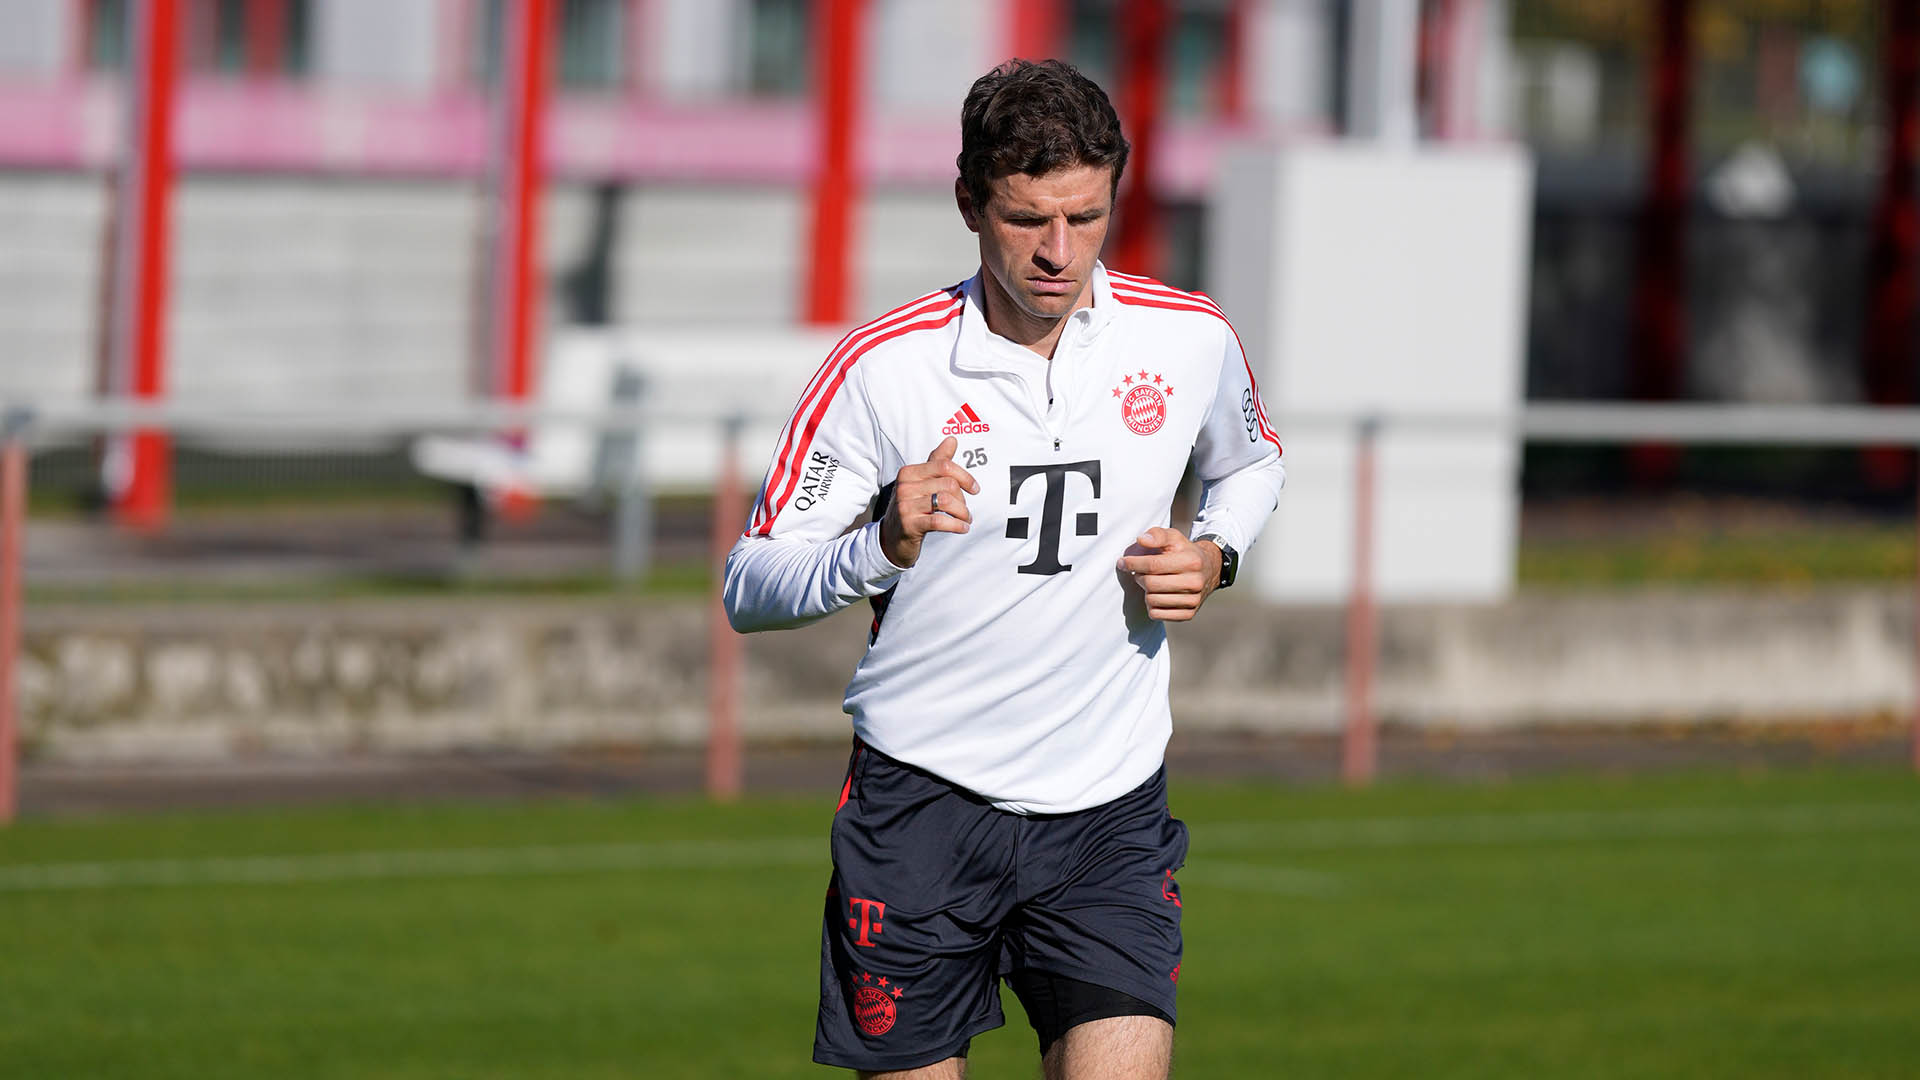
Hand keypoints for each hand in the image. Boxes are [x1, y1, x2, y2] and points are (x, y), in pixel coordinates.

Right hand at [880, 436, 979, 567]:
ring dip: (962, 512)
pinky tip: (962, 528)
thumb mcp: (921, 483)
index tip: (974, 488)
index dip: (964, 476)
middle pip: (948, 484)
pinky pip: (940, 521)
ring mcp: (905, 505)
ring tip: (966, 519)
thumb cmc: (911, 508)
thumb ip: (937, 462)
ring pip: (946, 501)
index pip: (944, 466)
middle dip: (962, 498)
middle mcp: (905, 486)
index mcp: (908, 473)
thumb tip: (952, 440)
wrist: (891, 538)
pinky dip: (956, 525)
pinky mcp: (909, 524)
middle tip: (965, 510)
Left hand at [1117, 527, 1223, 621]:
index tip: (1122, 562)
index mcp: (1191, 561)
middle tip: (1140, 573)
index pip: (1154, 565)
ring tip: (1151, 583)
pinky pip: (1157, 614)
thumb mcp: (1174, 537)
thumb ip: (1157, 535)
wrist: (1209, 570)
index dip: (1133, 563)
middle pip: (1151, 584)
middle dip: (1139, 577)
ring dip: (1145, 592)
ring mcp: (1193, 600)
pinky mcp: (1188, 614)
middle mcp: (1194, 582)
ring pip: (1151, 601)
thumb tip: (1141, 540)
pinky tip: (1156, 595)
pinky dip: (1151, 606)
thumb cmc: (1185, 552)